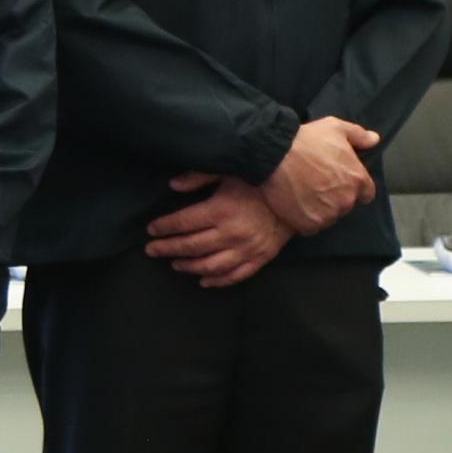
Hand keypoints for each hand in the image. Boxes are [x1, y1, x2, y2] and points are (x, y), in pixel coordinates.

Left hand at [146, 175, 288, 286]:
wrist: (299, 196)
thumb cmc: (260, 181)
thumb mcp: (230, 171)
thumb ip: (199, 177)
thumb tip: (172, 185)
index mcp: (221, 210)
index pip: (183, 223)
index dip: (164, 227)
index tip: (151, 230)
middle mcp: (232, 233)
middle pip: (191, 246)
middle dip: (168, 248)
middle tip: (152, 250)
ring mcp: (247, 249)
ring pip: (209, 266)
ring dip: (188, 266)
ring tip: (174, 263)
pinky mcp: (260, 258)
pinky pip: (234, 276)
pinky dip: (216, 281)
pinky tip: (203, 281)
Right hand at [265, 116, 380, 235]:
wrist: (274, 156)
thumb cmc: (305, 141)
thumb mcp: (335, 128)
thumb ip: (359, 135)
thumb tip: (374, 140)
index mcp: (357, 179)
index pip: (366, 193)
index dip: (354, 187)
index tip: (340, 181)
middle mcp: (346, 200)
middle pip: (346, 205)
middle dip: (336, 196)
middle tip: (317, 183)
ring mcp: (328, 214)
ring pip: (329, 216)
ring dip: (321, 208)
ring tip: (305, 192)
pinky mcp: (309, 225)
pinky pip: (312, 226)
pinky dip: (306, 218)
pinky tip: (296, 203)